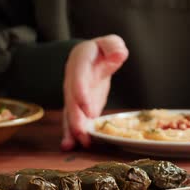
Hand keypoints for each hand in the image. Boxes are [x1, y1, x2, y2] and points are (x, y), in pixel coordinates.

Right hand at [61, 34, 128, 150]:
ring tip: (72, 145)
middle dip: (76, 117)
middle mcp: (73, 80)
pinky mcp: (79, 107)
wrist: (92, 58)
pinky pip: (75, 120)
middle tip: (81, 132)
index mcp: (80, 62)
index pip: (79, 76)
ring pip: (70, 113)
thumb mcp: (110, 43)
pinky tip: (72, 146)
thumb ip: (113, 47)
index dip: (81, 91)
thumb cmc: (102, 50)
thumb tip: (119, 54)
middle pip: (71, 100)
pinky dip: (73, 134)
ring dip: (72, 130)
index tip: (86, 106)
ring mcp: (74, 95)